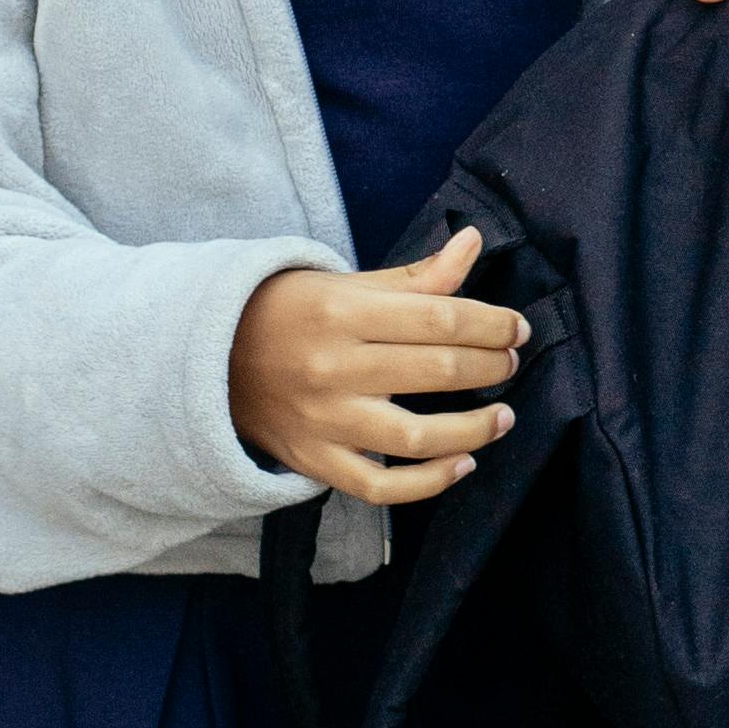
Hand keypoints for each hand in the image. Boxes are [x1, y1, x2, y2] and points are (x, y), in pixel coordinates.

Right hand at [229, 223, 527, 510]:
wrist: (211, 358)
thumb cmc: (290, 312)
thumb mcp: (345, 283)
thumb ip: (415, 276)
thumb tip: (473, 241)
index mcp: (343, 312)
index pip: (440, 318)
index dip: (492, 324)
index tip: (517, 328)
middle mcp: (333, 367)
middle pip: (435, 371)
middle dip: (489, 366)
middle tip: (511, 362)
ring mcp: (323, 420)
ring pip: (415, 438)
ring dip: (473, 430)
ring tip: (503, 418)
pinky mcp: (314, 460)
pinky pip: (379, 486)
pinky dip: (428, 483)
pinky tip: (462, 464)